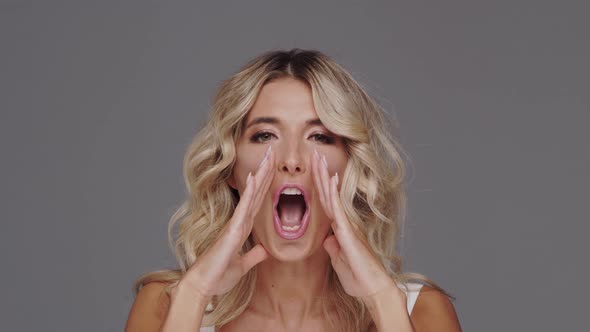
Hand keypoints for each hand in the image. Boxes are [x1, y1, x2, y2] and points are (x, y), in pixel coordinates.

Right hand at [178, 145, 275, 299]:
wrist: (203, 286)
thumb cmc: (218, 277)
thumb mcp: (242, 266)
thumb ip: (253, 256)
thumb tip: (264, 251)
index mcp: (243, 229)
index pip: (258, 201)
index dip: (266, 184)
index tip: (273, 168)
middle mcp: (239, 222)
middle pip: (256, 192)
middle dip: (265, 171)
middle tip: (273, 151)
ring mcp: (235, 224)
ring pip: (252, 194)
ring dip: (261, 174)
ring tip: (269, 156)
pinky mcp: (232, 230)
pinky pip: (244, 207)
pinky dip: (250, 192)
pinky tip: (255, 176)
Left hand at [311, 149, 396, 302]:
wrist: (374, 291)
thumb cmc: (359, 280)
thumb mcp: (339, 262)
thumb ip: (334, 249)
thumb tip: (327, 240)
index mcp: (340, 230)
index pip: (326, 203)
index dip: (319, 186)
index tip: (312, 169)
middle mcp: (345, 224)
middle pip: (329, 194)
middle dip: (320, 174)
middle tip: (313, 154)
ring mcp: (348, 226)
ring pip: (333, 197)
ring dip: (324, 176)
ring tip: (317, 158)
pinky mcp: (349, 233)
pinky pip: (338, 210)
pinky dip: (333, 194)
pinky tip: (329, 179)